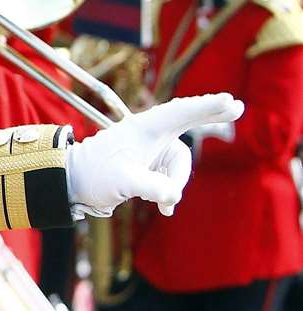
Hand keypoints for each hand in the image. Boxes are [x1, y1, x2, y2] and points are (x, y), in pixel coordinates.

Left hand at [66, 94, 243, 216]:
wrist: (74, 183)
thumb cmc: (94, 176)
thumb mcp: (122, 182)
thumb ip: (149, 186)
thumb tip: (171, 195)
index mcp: (144, 129)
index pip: (181, 113)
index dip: (206, 107)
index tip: (229, 101)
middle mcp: (150, 134)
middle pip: (187, 122)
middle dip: (209, 116)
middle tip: (236, 107)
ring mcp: (152, 148)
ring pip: (179, 163)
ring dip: (174, 183)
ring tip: (161, 205)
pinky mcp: (150, 163)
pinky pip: (171, 174)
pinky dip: (170, 189)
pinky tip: (164, 209)